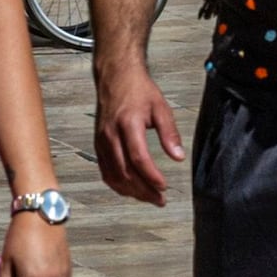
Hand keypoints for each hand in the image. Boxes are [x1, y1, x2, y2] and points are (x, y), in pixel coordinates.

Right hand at [96, 66, 184, 207]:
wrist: (115, 76)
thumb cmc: (138, 89)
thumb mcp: (161, 107)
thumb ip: (170, 133)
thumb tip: (178, 156)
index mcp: (127, 124)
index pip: (138, 158)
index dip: (151, 176)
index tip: (164, 187)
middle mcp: (111, 135)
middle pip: (125, 172)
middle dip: (143, 190)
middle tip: (160, 200)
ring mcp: (102, 141)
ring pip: (113, 176)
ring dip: (131, 191)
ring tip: (148, 198)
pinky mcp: (98, 145)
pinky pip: (105, 171)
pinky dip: (118, 184)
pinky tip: (131, 189)